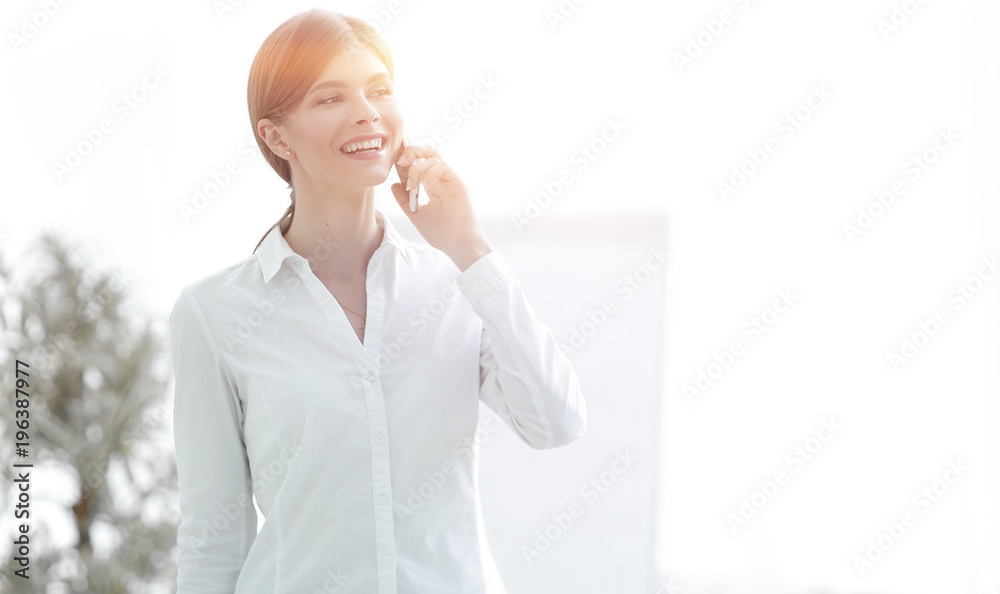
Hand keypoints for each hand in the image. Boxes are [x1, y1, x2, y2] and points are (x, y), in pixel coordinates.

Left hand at [391, 139, 492, 270]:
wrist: (459, 246)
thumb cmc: (441, 234)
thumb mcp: (416, 215)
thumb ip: (404, 201)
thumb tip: (393, 184)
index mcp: (433, 186)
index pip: (418, 164)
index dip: (405, 159)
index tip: (393, 160)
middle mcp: (442, 180)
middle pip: (427, 153)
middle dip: (411, 150)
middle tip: (399, 161)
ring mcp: (450, 180)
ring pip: (433, 155)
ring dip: (417, 166)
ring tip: (412, 185)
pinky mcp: (459, 182)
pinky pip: (442, 165)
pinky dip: (429, 171)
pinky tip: (424, 187)